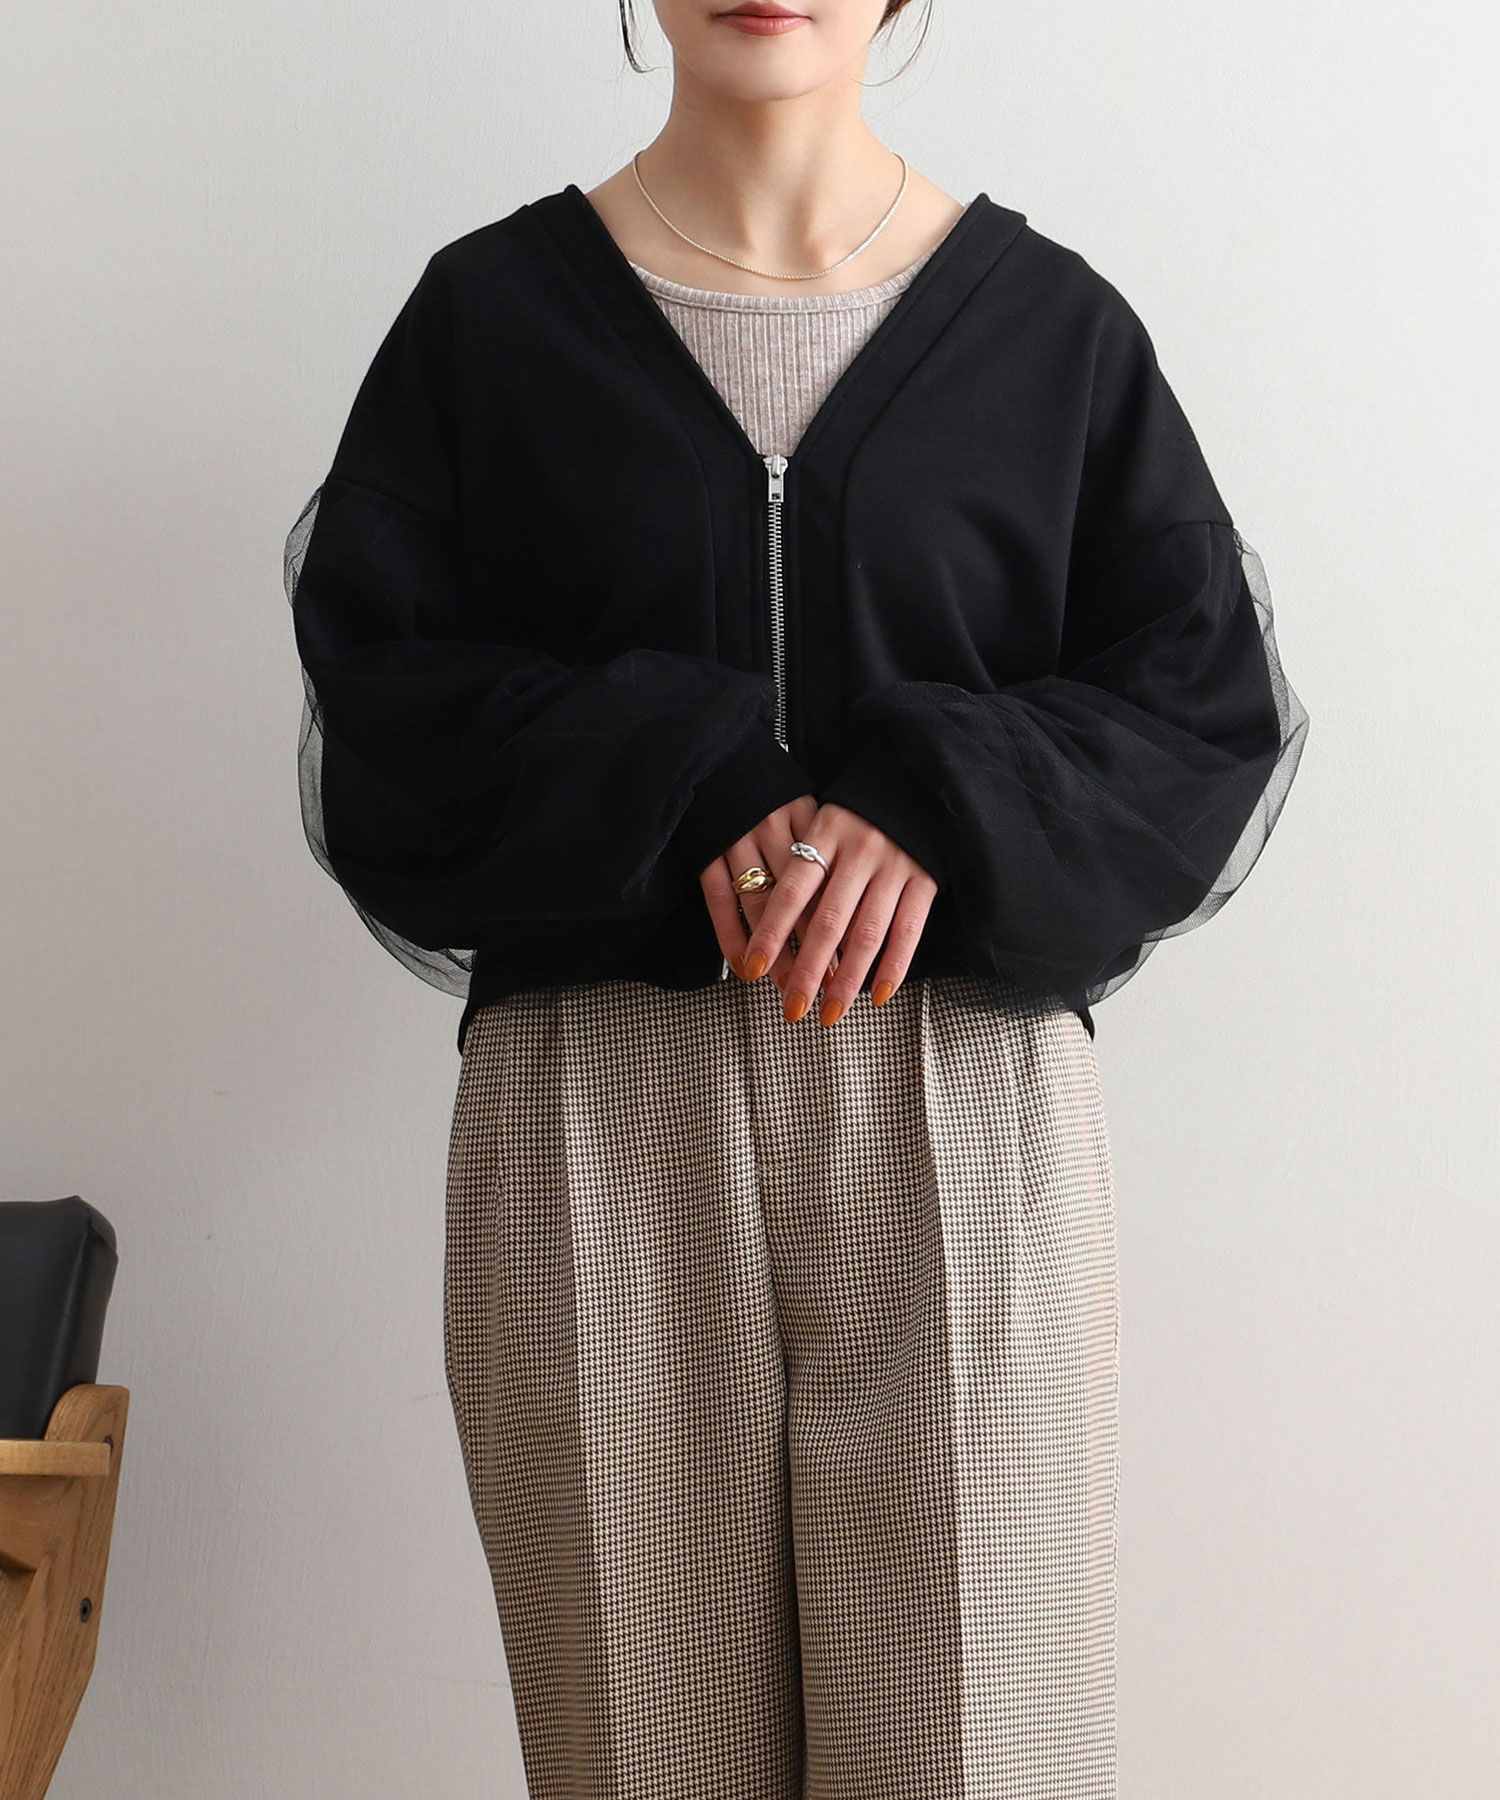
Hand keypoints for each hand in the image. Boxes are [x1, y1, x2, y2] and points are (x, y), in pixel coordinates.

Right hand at [699, 795, 838, 994]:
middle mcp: (775, 829)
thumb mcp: (812, 811)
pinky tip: (745, 967)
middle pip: (802, 902)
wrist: (720, 754)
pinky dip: (732, 937)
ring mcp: (739, 839)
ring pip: (762, 907)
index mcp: (811, 819)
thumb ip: (831, 854)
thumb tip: (858, 913)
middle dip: (816, 953)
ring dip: (777, 954)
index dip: (845, 929)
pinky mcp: (708, 848)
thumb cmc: (774, 793)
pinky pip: (719, 900)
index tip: (856, 966)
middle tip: (828, 991)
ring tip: (790, 989)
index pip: (833, 885)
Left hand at [738, 801, 938, 1024]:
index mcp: (826, 835)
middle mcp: (860, 852)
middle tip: (792, 1008)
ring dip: (847, 980)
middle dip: (807, 971)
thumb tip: (774, 931)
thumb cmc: (858, 814)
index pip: (791, 891)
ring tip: (830, 1013)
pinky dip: (894, 967)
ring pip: (867, 934)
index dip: (771, 932)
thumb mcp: (822, 824)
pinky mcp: (926, 881)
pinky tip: (878, 996)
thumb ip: (804, 868)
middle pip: (828, 922)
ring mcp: (895, 867)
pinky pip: (909, 931)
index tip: (754, 967)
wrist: (918, 782)